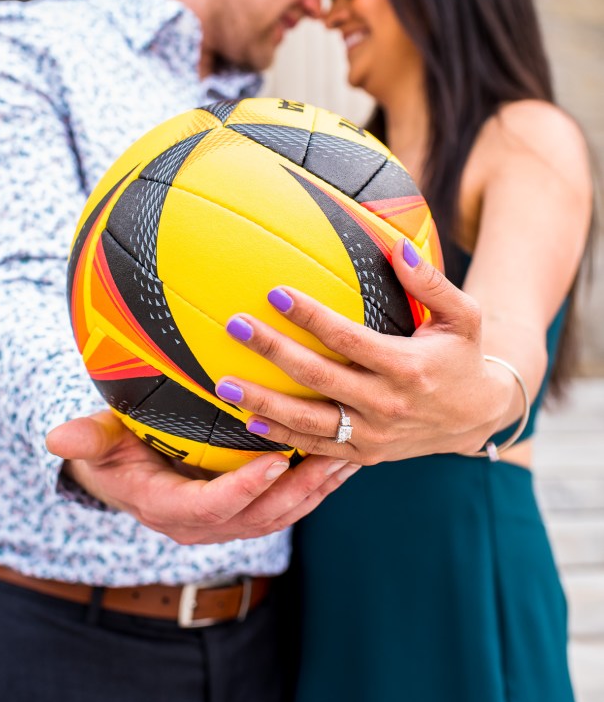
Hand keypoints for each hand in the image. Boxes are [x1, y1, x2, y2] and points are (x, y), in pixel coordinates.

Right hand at [46, 411, 358, 543]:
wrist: (126, 475)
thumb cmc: (112, 450)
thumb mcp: (97, 442)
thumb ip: (86, 438)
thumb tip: (56, 436)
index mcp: (167, 510)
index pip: (209, 509)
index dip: (243, 490)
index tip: (274, 460)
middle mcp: (203, 525)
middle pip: (260, 516)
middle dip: (301, 491)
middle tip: (334, 456)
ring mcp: (229, 521)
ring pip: (282, 513)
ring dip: (319, 488)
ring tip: (352, 455)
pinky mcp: (248, 510)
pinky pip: (287, 502)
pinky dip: (317, 483)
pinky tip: (344, 454)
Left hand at [215, 239, 515, 464]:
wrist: (478, 418)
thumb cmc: (464, 355)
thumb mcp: (463, 315)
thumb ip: (430, 283)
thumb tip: (400, 246)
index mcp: (407, 367)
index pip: (347, 339)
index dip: (310, 315)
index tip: (275, 292)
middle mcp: (386, 404)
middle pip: (318, 377)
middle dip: (273, 350)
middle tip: (235, 326)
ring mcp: (373, 435)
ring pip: (308, 421)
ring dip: (263, 403)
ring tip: (223, 383)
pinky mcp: (365, 455)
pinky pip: (316, 448)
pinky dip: (281, 438)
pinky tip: (247, 422)